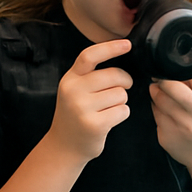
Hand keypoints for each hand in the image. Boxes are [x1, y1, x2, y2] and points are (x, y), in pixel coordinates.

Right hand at [49, 39, 132, 161]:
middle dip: (124, 82)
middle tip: (122, 88)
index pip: (89, 56)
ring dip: (121, 101)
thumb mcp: (75, 89)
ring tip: (108, 109)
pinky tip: (109, 119)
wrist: (63, 146)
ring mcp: (82, 108)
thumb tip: (121, 55)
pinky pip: (123, 111)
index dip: (110, 48)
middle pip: (114, 75)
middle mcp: (73, 91)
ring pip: (121, 94)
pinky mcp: (94, 125)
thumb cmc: (76, 114)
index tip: (127, 44)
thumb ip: (91, 75)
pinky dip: (121, 114)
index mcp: (70, 78)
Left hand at [150, 70, 191, 167]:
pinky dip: (155, 110)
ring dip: (155, 95)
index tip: (173, 70)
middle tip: (158, 81)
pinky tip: (163, 114)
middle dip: (161, 82)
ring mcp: (181, 128)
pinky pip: (154, 115)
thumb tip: (170, 65)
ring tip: (160, 95)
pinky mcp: (166, 137)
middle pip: (172, 88)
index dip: (181, 71)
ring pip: (159, 101)